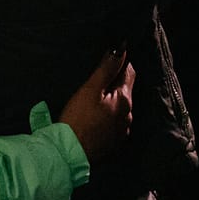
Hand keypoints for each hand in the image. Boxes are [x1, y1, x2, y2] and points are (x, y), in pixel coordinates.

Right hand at [59, 47, 134, 164]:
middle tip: (98, 77)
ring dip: (112, 100)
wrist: (69, 152)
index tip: (109, 58)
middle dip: (115, 82)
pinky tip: (95, 116)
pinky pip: (114, 123)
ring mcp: (122, 131)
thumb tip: (122, 47)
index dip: (120, 63)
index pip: (129, 72)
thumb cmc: (78, 118)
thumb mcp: (90, 89)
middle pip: (125, 90)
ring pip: (120, 108)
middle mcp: (128, 115)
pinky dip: (108, 116)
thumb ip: (107, 68)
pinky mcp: (113, 142)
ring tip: (95, 97)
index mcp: (125, 100)